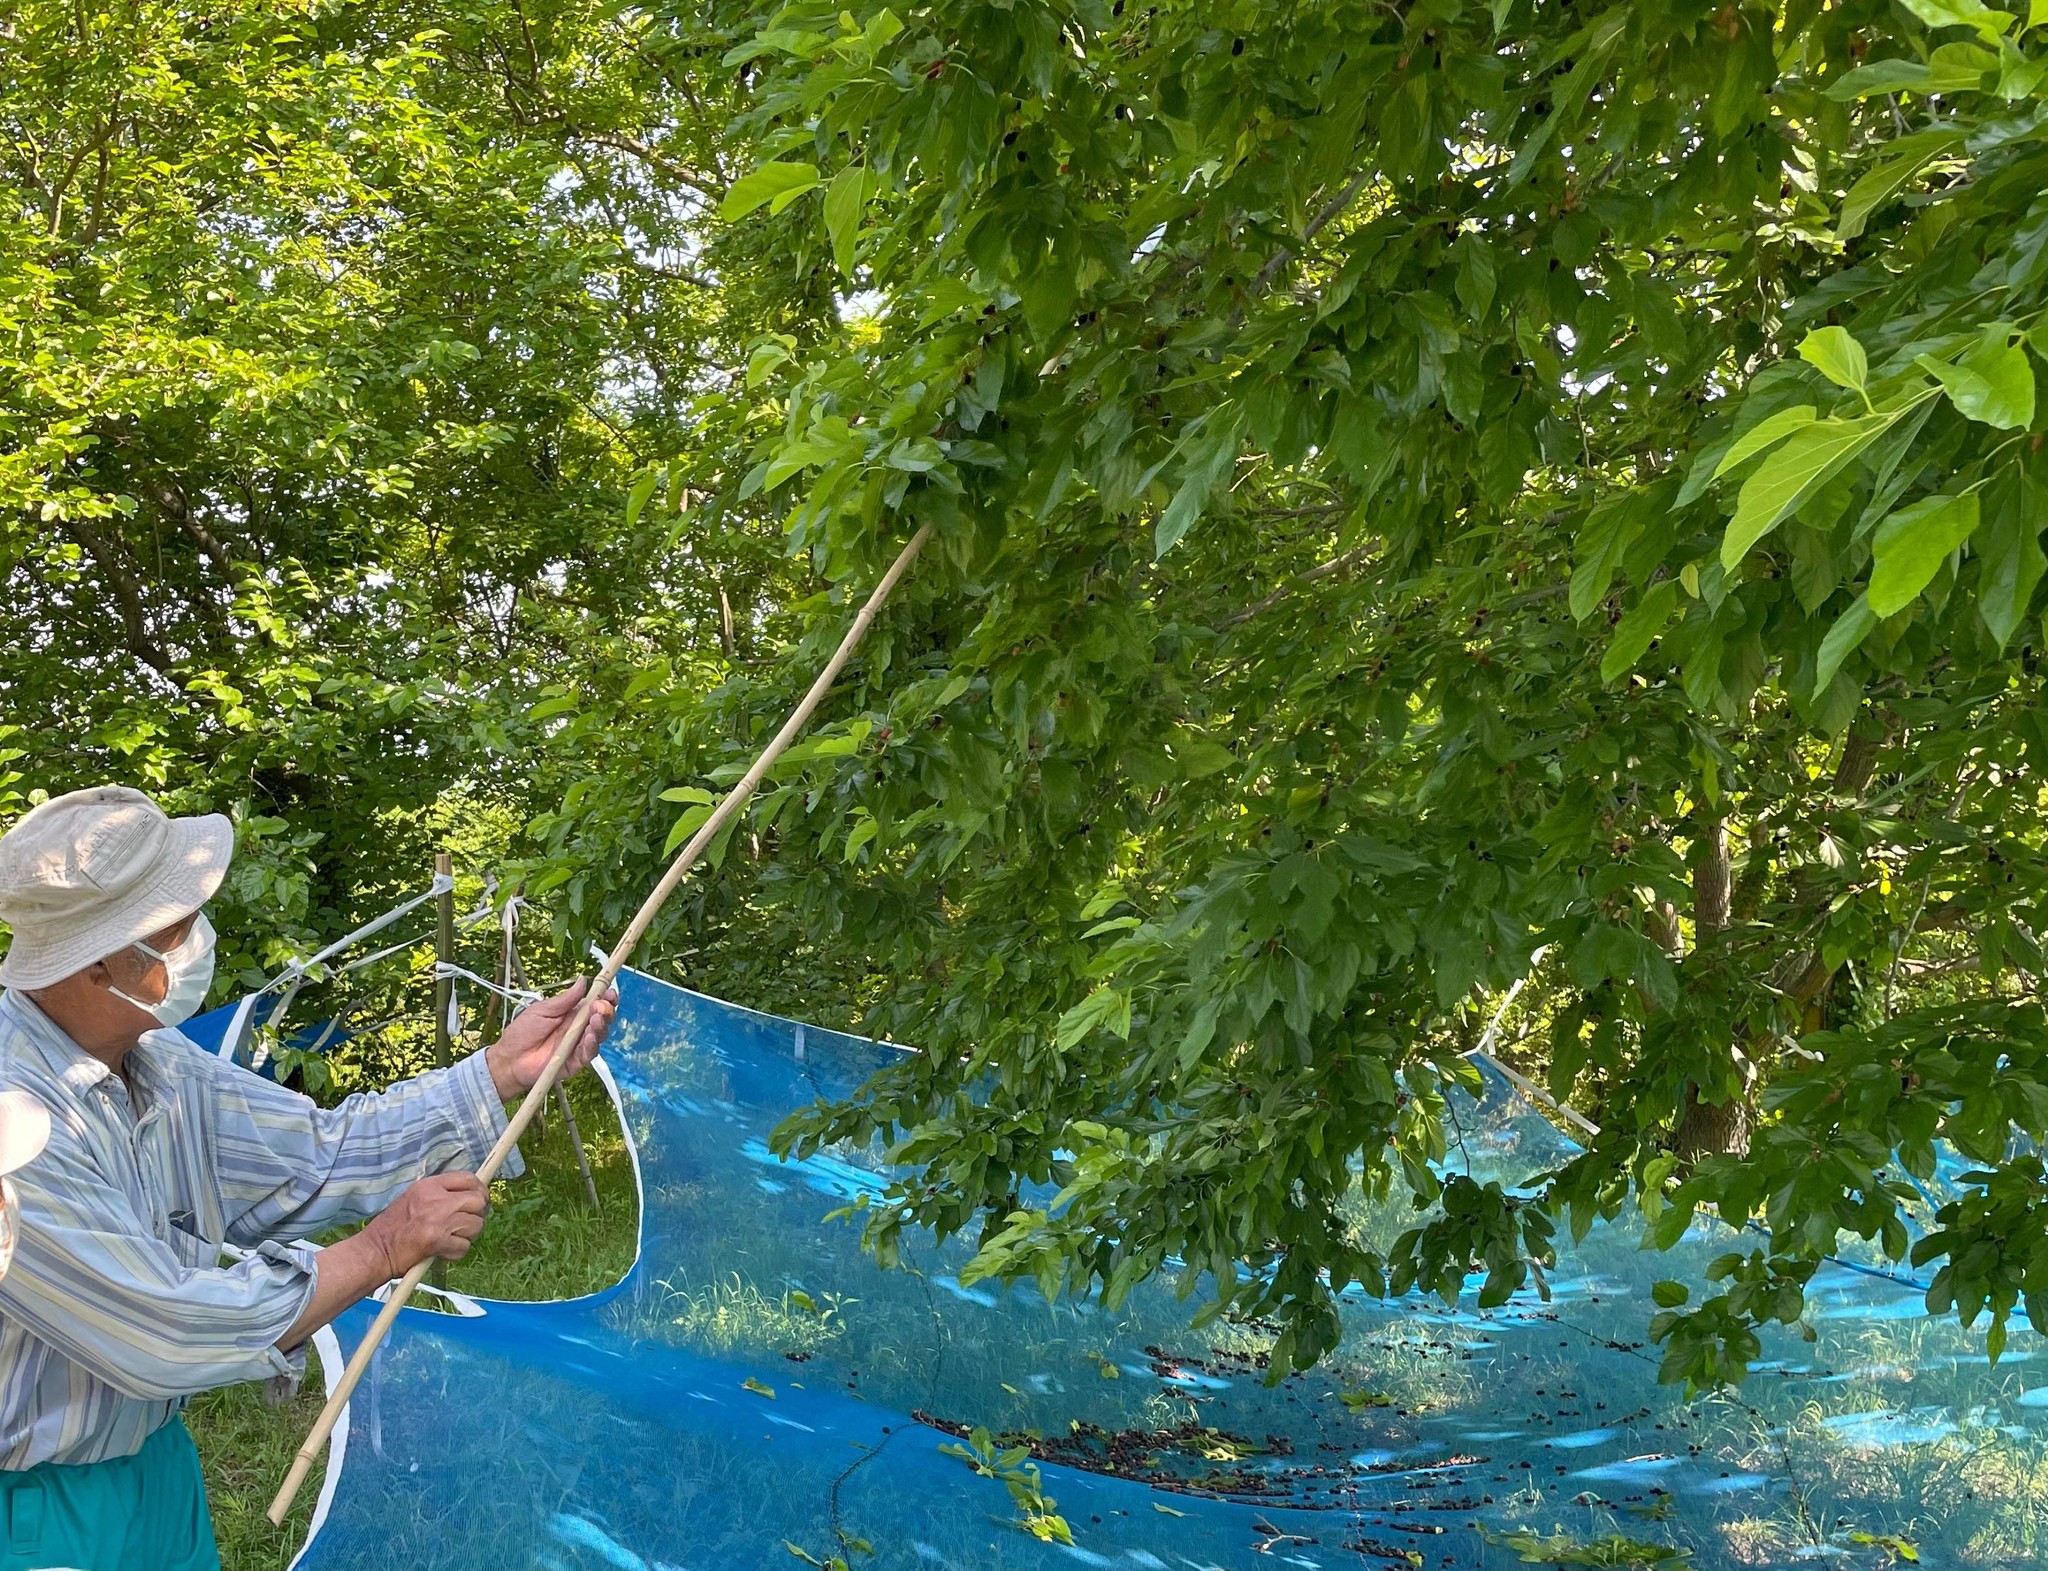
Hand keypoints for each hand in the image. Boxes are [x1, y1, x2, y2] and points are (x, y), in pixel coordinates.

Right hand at [361, 1173, 487, 1276]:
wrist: (375, 1251)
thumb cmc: (393, 1227)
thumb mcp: (414, 1198)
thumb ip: (440, 1194)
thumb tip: (469, 1196)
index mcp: (429, 1186)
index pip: (468, 1178)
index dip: (479, 1189)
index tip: (479, 1199)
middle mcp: (436, 1199)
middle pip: (478, 1200)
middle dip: (478, 1214)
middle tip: (468, 1223)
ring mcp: (439, 1220)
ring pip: (476, 1225)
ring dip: (468, 1235)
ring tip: (452, 1239)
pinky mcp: (438, 1241)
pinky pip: (464, 1246)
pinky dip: (456, 1252)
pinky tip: (442, 1251)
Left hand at [484, 976, 617, 1101]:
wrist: (510, 1058)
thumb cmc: (522, 1032)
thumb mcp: (543, 1010)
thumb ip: (565, 999)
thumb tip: (584, 980)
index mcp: (573, 1013)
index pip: (596, 1004)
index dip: (606, 998)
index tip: (610, 991)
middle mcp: (579, 1028)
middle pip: (603, 1018)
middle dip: (606, 1010)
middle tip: (600, 1007)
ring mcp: (579, 1045)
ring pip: (600, 1035)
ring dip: (601, 1026)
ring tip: (595, 1020)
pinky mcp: (576, 1061)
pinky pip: (590, 1053)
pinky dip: (592, 1044)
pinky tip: (589, 1036)